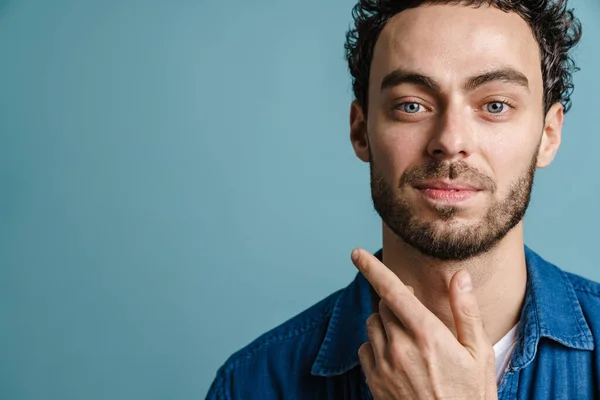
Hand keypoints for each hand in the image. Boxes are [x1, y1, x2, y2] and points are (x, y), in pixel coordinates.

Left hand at [351, 248, 496, 399]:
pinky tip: (395, 356)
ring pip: (372, 325)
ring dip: (385, 323)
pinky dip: (376, 345)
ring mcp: (383, 365)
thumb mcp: (479, 354)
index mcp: (426, 334)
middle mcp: (399, 346)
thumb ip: (466, 311)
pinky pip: (365, 349)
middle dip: (396, 303)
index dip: (372, 268)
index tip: (356, 253)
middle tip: (415, 315)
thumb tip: (459, 276)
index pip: (392, 291)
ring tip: (408, 337)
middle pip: (383, 306)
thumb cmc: (471, 396)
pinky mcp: (374, 381)